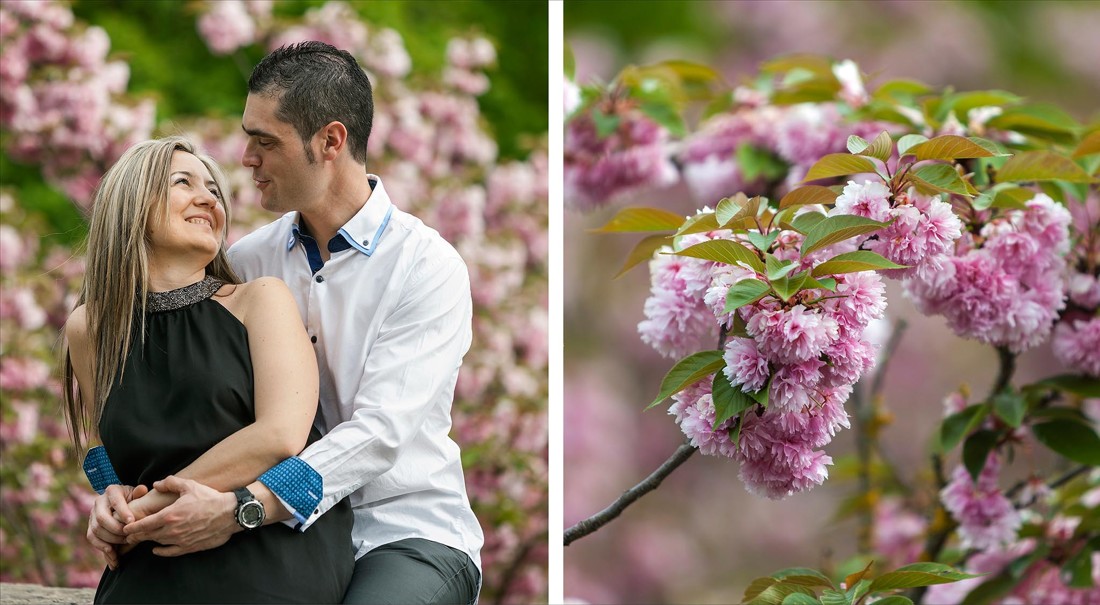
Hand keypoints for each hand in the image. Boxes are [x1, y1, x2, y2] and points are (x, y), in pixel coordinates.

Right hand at [87, 484, 148, 569]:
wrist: (124, 503)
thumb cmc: (135, 498)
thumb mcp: (138, 494)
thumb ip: (140, 493)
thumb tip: (142, 489)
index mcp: (112, 491)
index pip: (115, 501)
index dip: (122, 512)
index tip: (131, 522)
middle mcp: (99, 502)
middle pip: (102, 518)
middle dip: (116, 529)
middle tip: (129, 536)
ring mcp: (93, 515)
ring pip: (96, 530)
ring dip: (110, 539)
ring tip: (125, 543)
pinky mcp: (91, 526)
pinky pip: (92, 538)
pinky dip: (101, 547)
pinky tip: (113, 554)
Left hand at [122, 475, 238, 556]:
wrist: (230, 514)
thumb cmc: (210, 498)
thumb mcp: (190, 486)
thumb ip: (170, 483)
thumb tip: (156, 484)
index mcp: (170, 515)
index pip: (144, 524)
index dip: (132, 527)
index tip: (125, 528)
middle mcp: (172, 530)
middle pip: (148, 535)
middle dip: (136, 535)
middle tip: (128, 536)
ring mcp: (180, 540)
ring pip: (158, 543)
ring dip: (148, 541)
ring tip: (142, 539)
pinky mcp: (189, 547)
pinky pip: (170, 552)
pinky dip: (161, 551)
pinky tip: (156, 550)